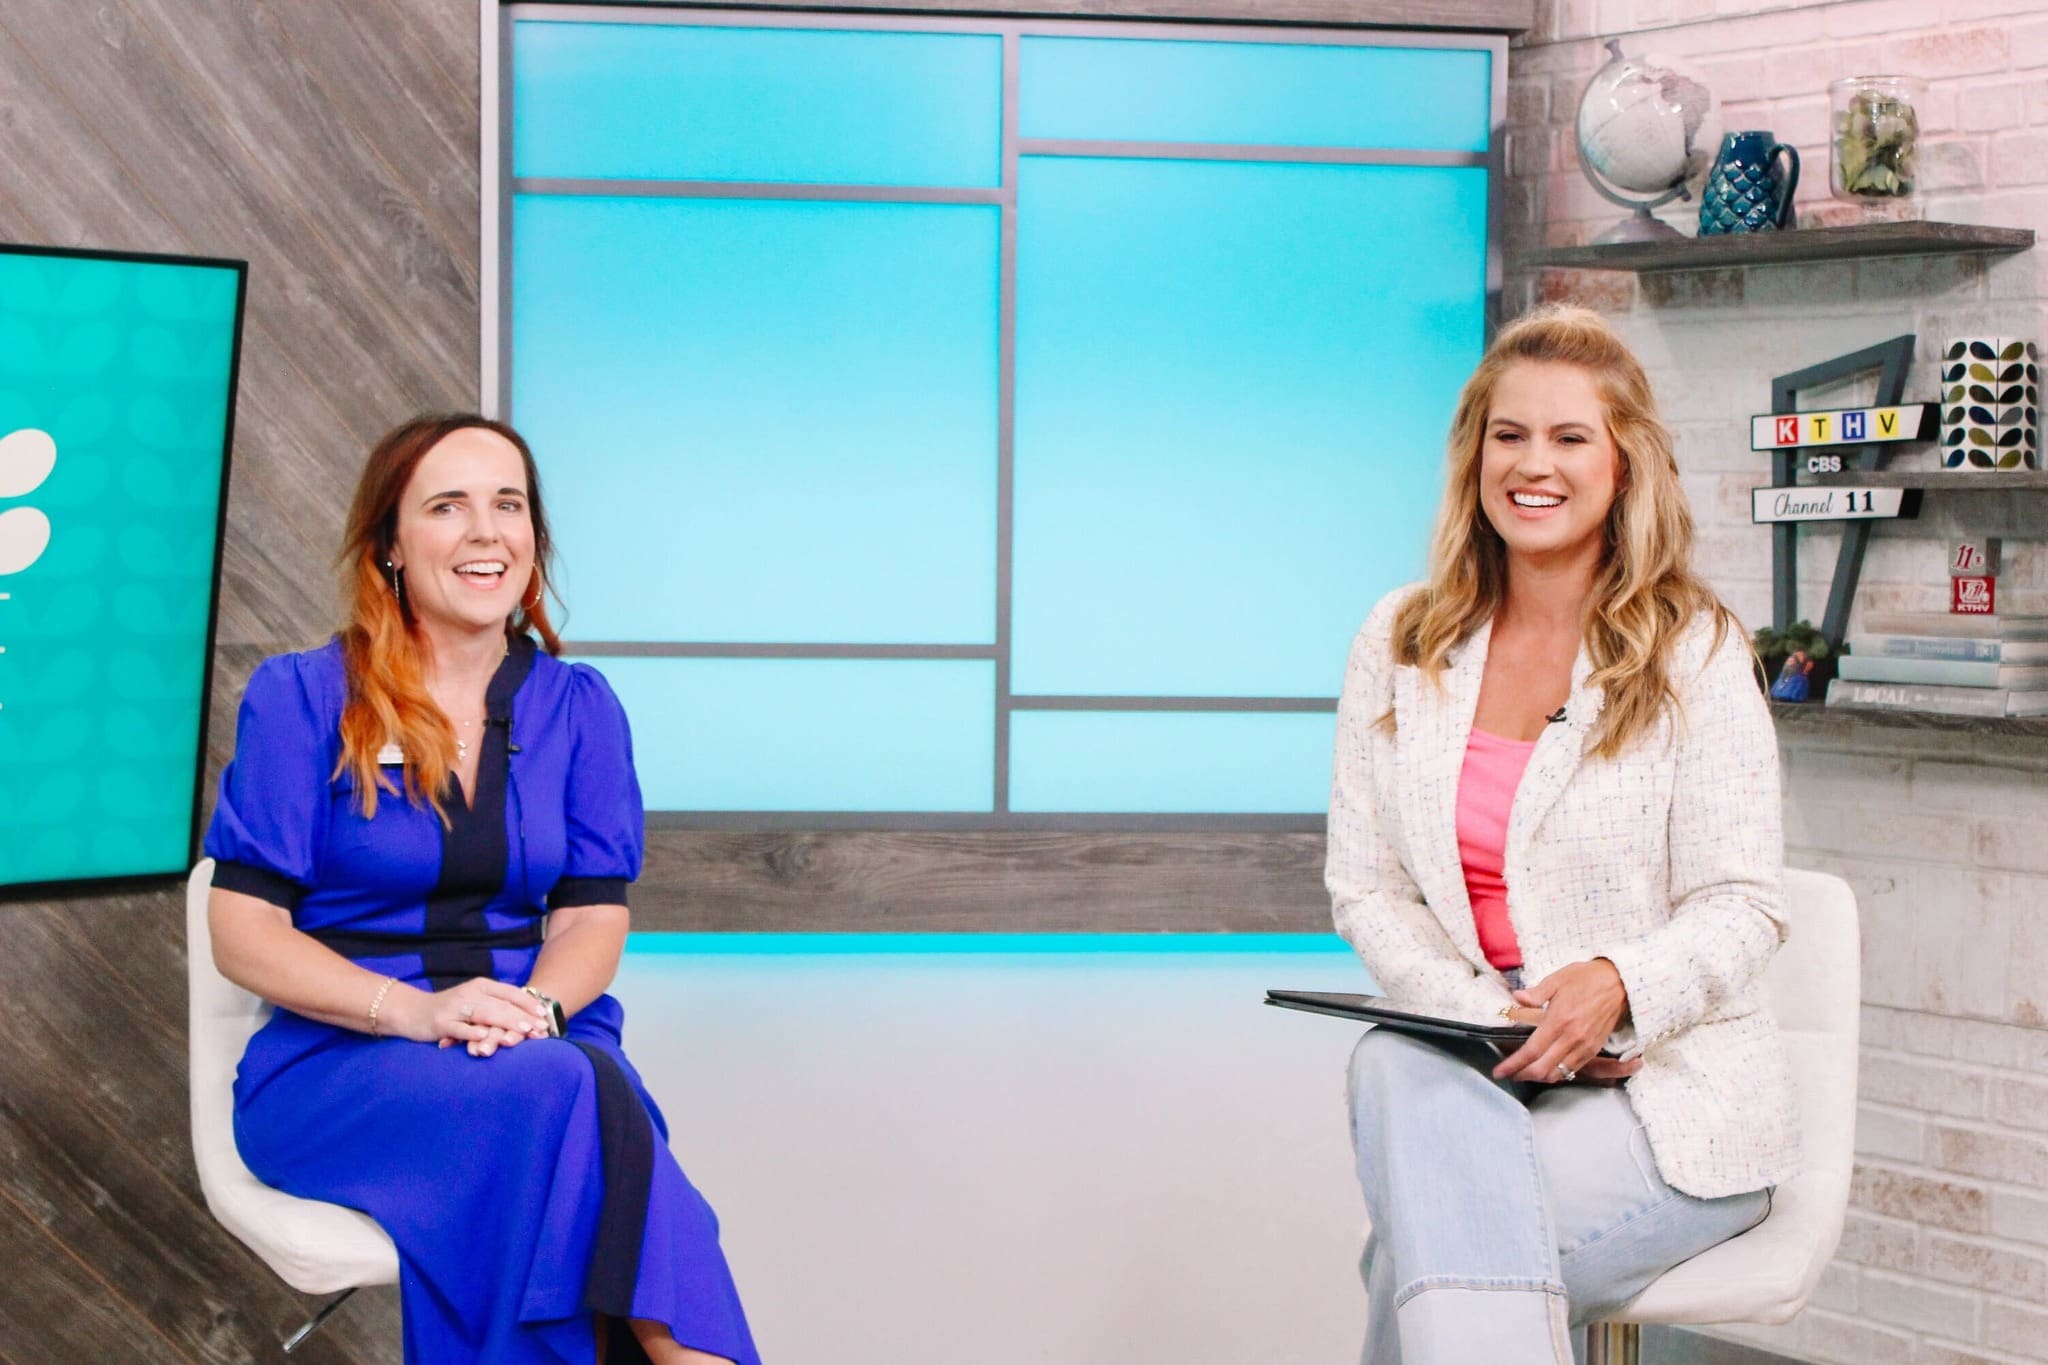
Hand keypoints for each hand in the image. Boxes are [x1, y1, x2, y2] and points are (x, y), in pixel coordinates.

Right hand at [391, 977, 550, 1056]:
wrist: (412, 1011)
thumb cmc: (450, 1009)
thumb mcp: (475, 1002)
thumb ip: (497, 1005)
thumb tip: (528, 1016)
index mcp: (481, 986)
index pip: (509, 993)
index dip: (528, 1004)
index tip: (545, 1016)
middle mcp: (469, 993)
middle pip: (501, 1004)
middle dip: (523, 1017)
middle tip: (541, 1028)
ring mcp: (454, 1008)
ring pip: (484, 1014)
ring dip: (506, 1022)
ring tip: (523, 1031)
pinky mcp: (441, 1022)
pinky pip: (459, 1027)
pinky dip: (472, 1031)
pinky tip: (485, 1035)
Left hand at [1492, 959, 1638, 1084]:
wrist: (1620, 983)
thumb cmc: (1586, 978)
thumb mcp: (1557, 978)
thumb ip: (1536, 993)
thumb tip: (1516, 998)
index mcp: (1559, 1020)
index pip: (1532, 1050)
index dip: (1513, 1064)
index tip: (1499, 1071)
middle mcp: (1572, 1038)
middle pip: (1543, 1068)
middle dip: (1522, 1075)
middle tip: (1508, 1074)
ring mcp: (1585, 1046)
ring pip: (1558, 1073)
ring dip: (1538, 1077)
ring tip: (1524, 1072)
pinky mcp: (1594, 1049)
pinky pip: (1573, 1070)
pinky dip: (1557, 1073)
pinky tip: (1546, 1068)